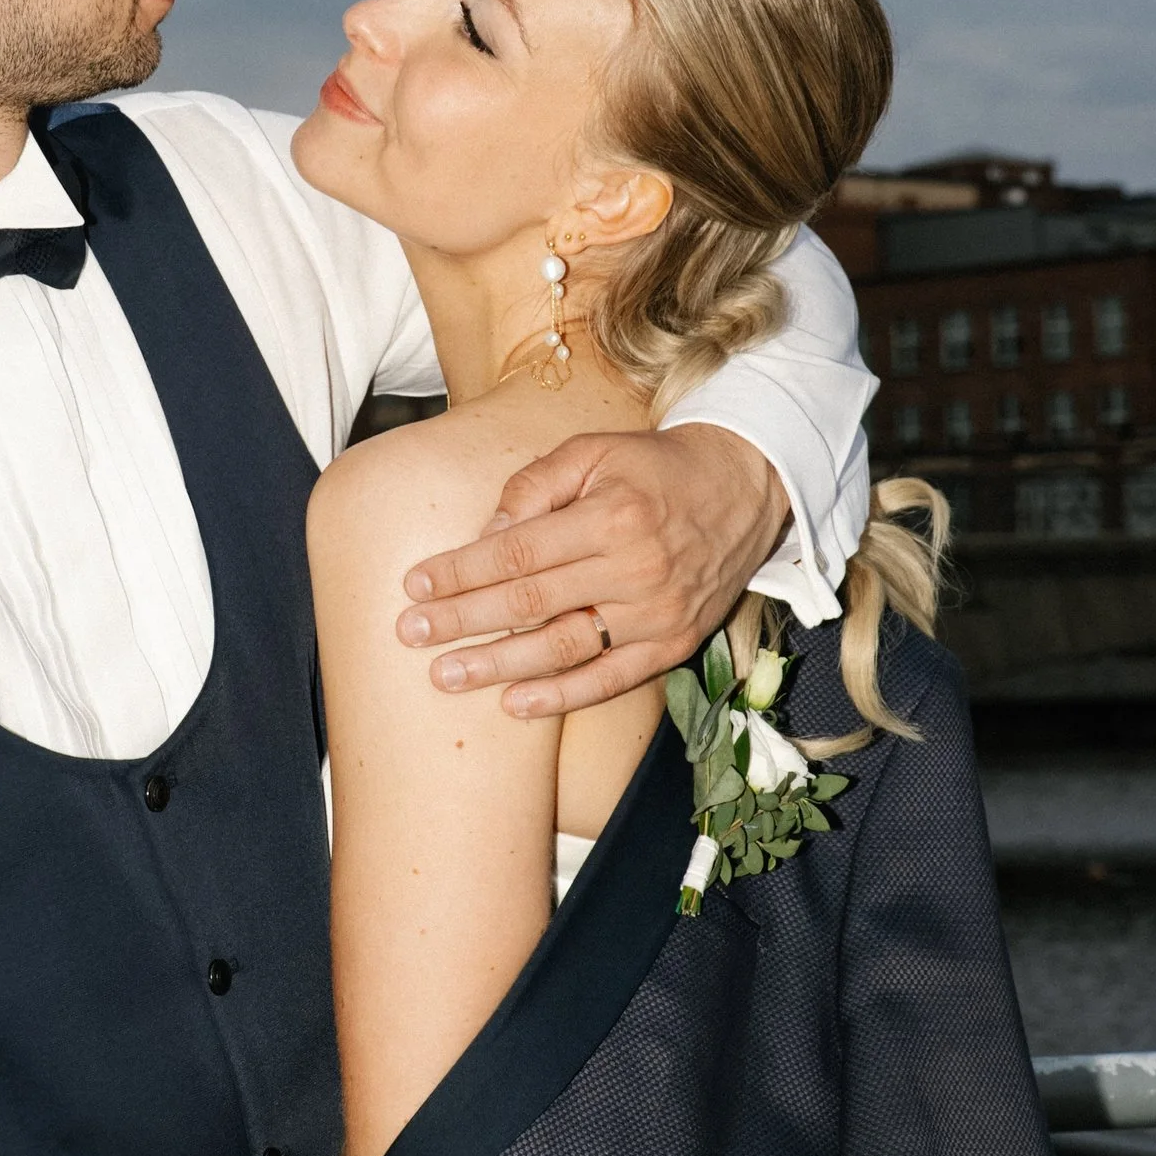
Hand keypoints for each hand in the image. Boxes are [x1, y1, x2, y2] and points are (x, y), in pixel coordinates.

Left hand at [400, 425, 789, 718]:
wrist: (745, 486)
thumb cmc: (656, 468)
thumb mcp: (595, 452)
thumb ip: (535, 486)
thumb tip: (484, 534)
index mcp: (611, 516)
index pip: (517, 552)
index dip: (461, 571)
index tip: (416, 586)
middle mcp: (635, 569)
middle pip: (530, 603)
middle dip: (462, 620)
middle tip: (410, 634)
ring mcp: (656, 613)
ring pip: (563, 649)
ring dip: (498, 665)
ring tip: (445, 675)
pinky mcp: (674, 644)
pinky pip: (610, 680)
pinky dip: (561, 696)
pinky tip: (514, 703)